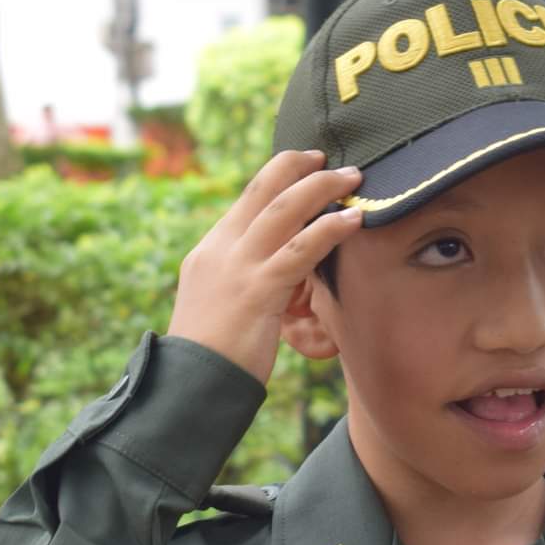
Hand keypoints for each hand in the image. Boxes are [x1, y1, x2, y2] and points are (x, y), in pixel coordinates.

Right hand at [167, 150, 362, 383]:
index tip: (306, 163)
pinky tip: (354, 220)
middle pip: (264, 189)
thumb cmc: (212, 353)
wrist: (190, 383)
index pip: (248, 198)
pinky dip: (330, 229)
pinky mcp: (259, 290)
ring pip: (285, 209)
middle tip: (332, 160)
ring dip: (323, 188)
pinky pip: (301, 249)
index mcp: (210, 249)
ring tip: (354, 179)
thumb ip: (242, 278)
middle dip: (301, 167)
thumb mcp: (219, 302)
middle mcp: (222, 249)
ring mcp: (239, 267)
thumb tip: (276, 270)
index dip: (279, 174)